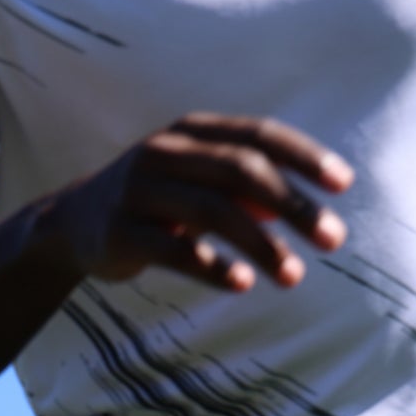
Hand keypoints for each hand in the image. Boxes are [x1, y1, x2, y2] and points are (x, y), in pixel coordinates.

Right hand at [48, 112, 353, 292]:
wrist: (71, 224)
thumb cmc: (155, 201)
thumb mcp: (197, 182)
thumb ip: (246, 189)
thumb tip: (303, 212)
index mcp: (191, 132)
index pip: (258, 134)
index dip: (304, 156)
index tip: (344, 185)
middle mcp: (164, 153)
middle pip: (241, 170)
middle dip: (293, 205)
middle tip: (333, 239)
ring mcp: (138, 190)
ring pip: (211, 210)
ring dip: (260, 243)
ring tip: (294, 276)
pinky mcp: (119, 232)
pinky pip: (173, 249)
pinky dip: (211, 266)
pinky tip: (244, 283)